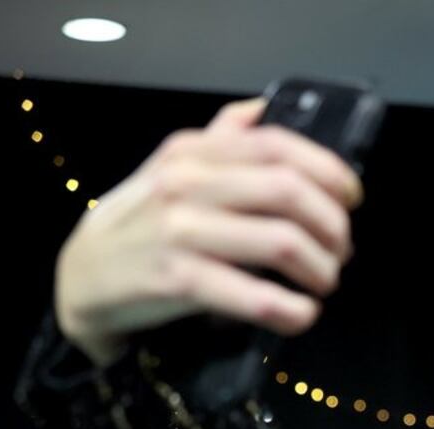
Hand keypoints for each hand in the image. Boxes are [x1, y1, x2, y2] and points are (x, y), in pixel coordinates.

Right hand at [54, 98, 363, 364]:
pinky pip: (255, 296)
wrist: (82, 277)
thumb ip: (220, 140)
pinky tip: (301, 314)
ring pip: (282, 242)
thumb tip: (261, 109)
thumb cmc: (142, 223)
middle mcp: (186, 184)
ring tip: (323, 283)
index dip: (330, 171)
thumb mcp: (173, 169)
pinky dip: (293, 311)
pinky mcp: (177, 281)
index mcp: (193, 152)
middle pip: (289, 192)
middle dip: (332, 226)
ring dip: (321, 269)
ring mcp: (180, 232)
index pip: (278, 146)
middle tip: (341, 250)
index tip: (352, 198)